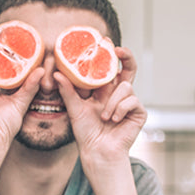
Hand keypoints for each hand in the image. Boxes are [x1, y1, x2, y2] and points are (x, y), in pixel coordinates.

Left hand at [56, 46, 144, 167]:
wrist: (98, 152)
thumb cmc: (86, 132)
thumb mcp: (74, 109)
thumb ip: (68, 91)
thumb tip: (57, 73)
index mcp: (104, 90)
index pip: (109, 68)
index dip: (109, 54)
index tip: (104, 42)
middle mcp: (118, 93)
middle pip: (128, 69)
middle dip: (126, 57)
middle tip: (118, 50)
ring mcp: (130, 102)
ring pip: (126, 87)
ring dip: (113, 102)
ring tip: (105, 116)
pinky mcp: (138, 112)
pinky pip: (132, 101)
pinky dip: (121, 110)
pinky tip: (114, 120)